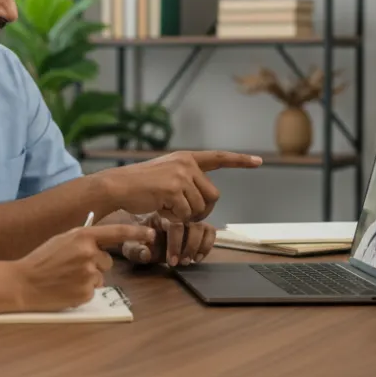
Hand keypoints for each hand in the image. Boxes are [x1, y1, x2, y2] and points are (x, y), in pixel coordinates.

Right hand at [12, 223, 155, 311]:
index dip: (136, 232)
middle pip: (107, 260)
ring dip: (88, 278)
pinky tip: (66, 287)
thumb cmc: (41, 260)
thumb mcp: (61, 240)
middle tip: (71, 266)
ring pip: (101, 276)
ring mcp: (88, 274)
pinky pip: (93, 290)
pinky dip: (83, 290)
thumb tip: (101, 239)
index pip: (116, 233)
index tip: (152, 233)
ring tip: (66, 277)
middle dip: (95, 263)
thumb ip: (82, 238)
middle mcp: (88, 254)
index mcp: (82, 237)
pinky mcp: (86, 293)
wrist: (23, 282)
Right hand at [96, 150, 261, 221]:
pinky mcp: (173, 189)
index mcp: (186, 158)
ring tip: (167, 209)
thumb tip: (205, 199)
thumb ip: (186, 180)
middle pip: (213, 195)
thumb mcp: (166, 176)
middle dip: (203, 211)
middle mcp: (186, 164)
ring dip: (186, 216)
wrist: (116, 186)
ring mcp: (180, 175)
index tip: (258, 161)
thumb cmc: (139, 186)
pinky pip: (186, 214)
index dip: (240, 160)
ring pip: (200, 208)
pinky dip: (175, 219)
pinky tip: (160, 210)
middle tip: (185, 215)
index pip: (219, 158)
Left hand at [121, 213, 216, 266]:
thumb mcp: (130, 248)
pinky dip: (207, 245)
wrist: (138, 235)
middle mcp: (177, 215)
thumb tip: (146, 253)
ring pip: (204, 226)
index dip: (176, 244)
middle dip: (189, 246)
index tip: (172, 262)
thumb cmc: (135, 241)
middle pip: (193, 224)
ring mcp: (188, 220)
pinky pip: (210, 231)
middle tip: (182, 262)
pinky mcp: (197, 228)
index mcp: (160, 216)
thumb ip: (136, 251)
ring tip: (191, 261)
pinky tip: (198, 258)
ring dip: (200, 246)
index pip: (175, 224)